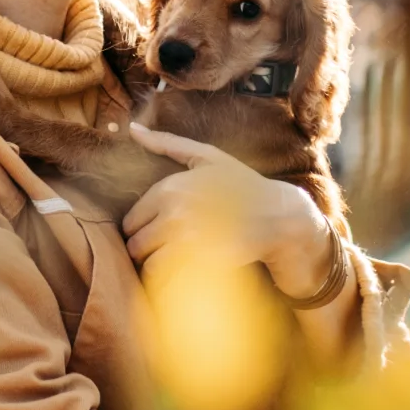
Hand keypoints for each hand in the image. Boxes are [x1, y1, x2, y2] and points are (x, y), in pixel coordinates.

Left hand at [122, 123, 333, 296]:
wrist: (279, 216)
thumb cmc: (240, 185)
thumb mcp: (206, 157)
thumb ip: (166, 143)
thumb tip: (132, 128)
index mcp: (169, 188)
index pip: (130, 222)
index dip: (143, 230)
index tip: (162, 232)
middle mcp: (174, 213)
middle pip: (135, 246)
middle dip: (148, 251)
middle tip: (170, 250)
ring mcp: (188, 241)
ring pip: (148, 265)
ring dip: (159, 268)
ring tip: (179, 262)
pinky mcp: (203, 264)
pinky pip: (169, 281)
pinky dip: (172, 282)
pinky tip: (188, 272)